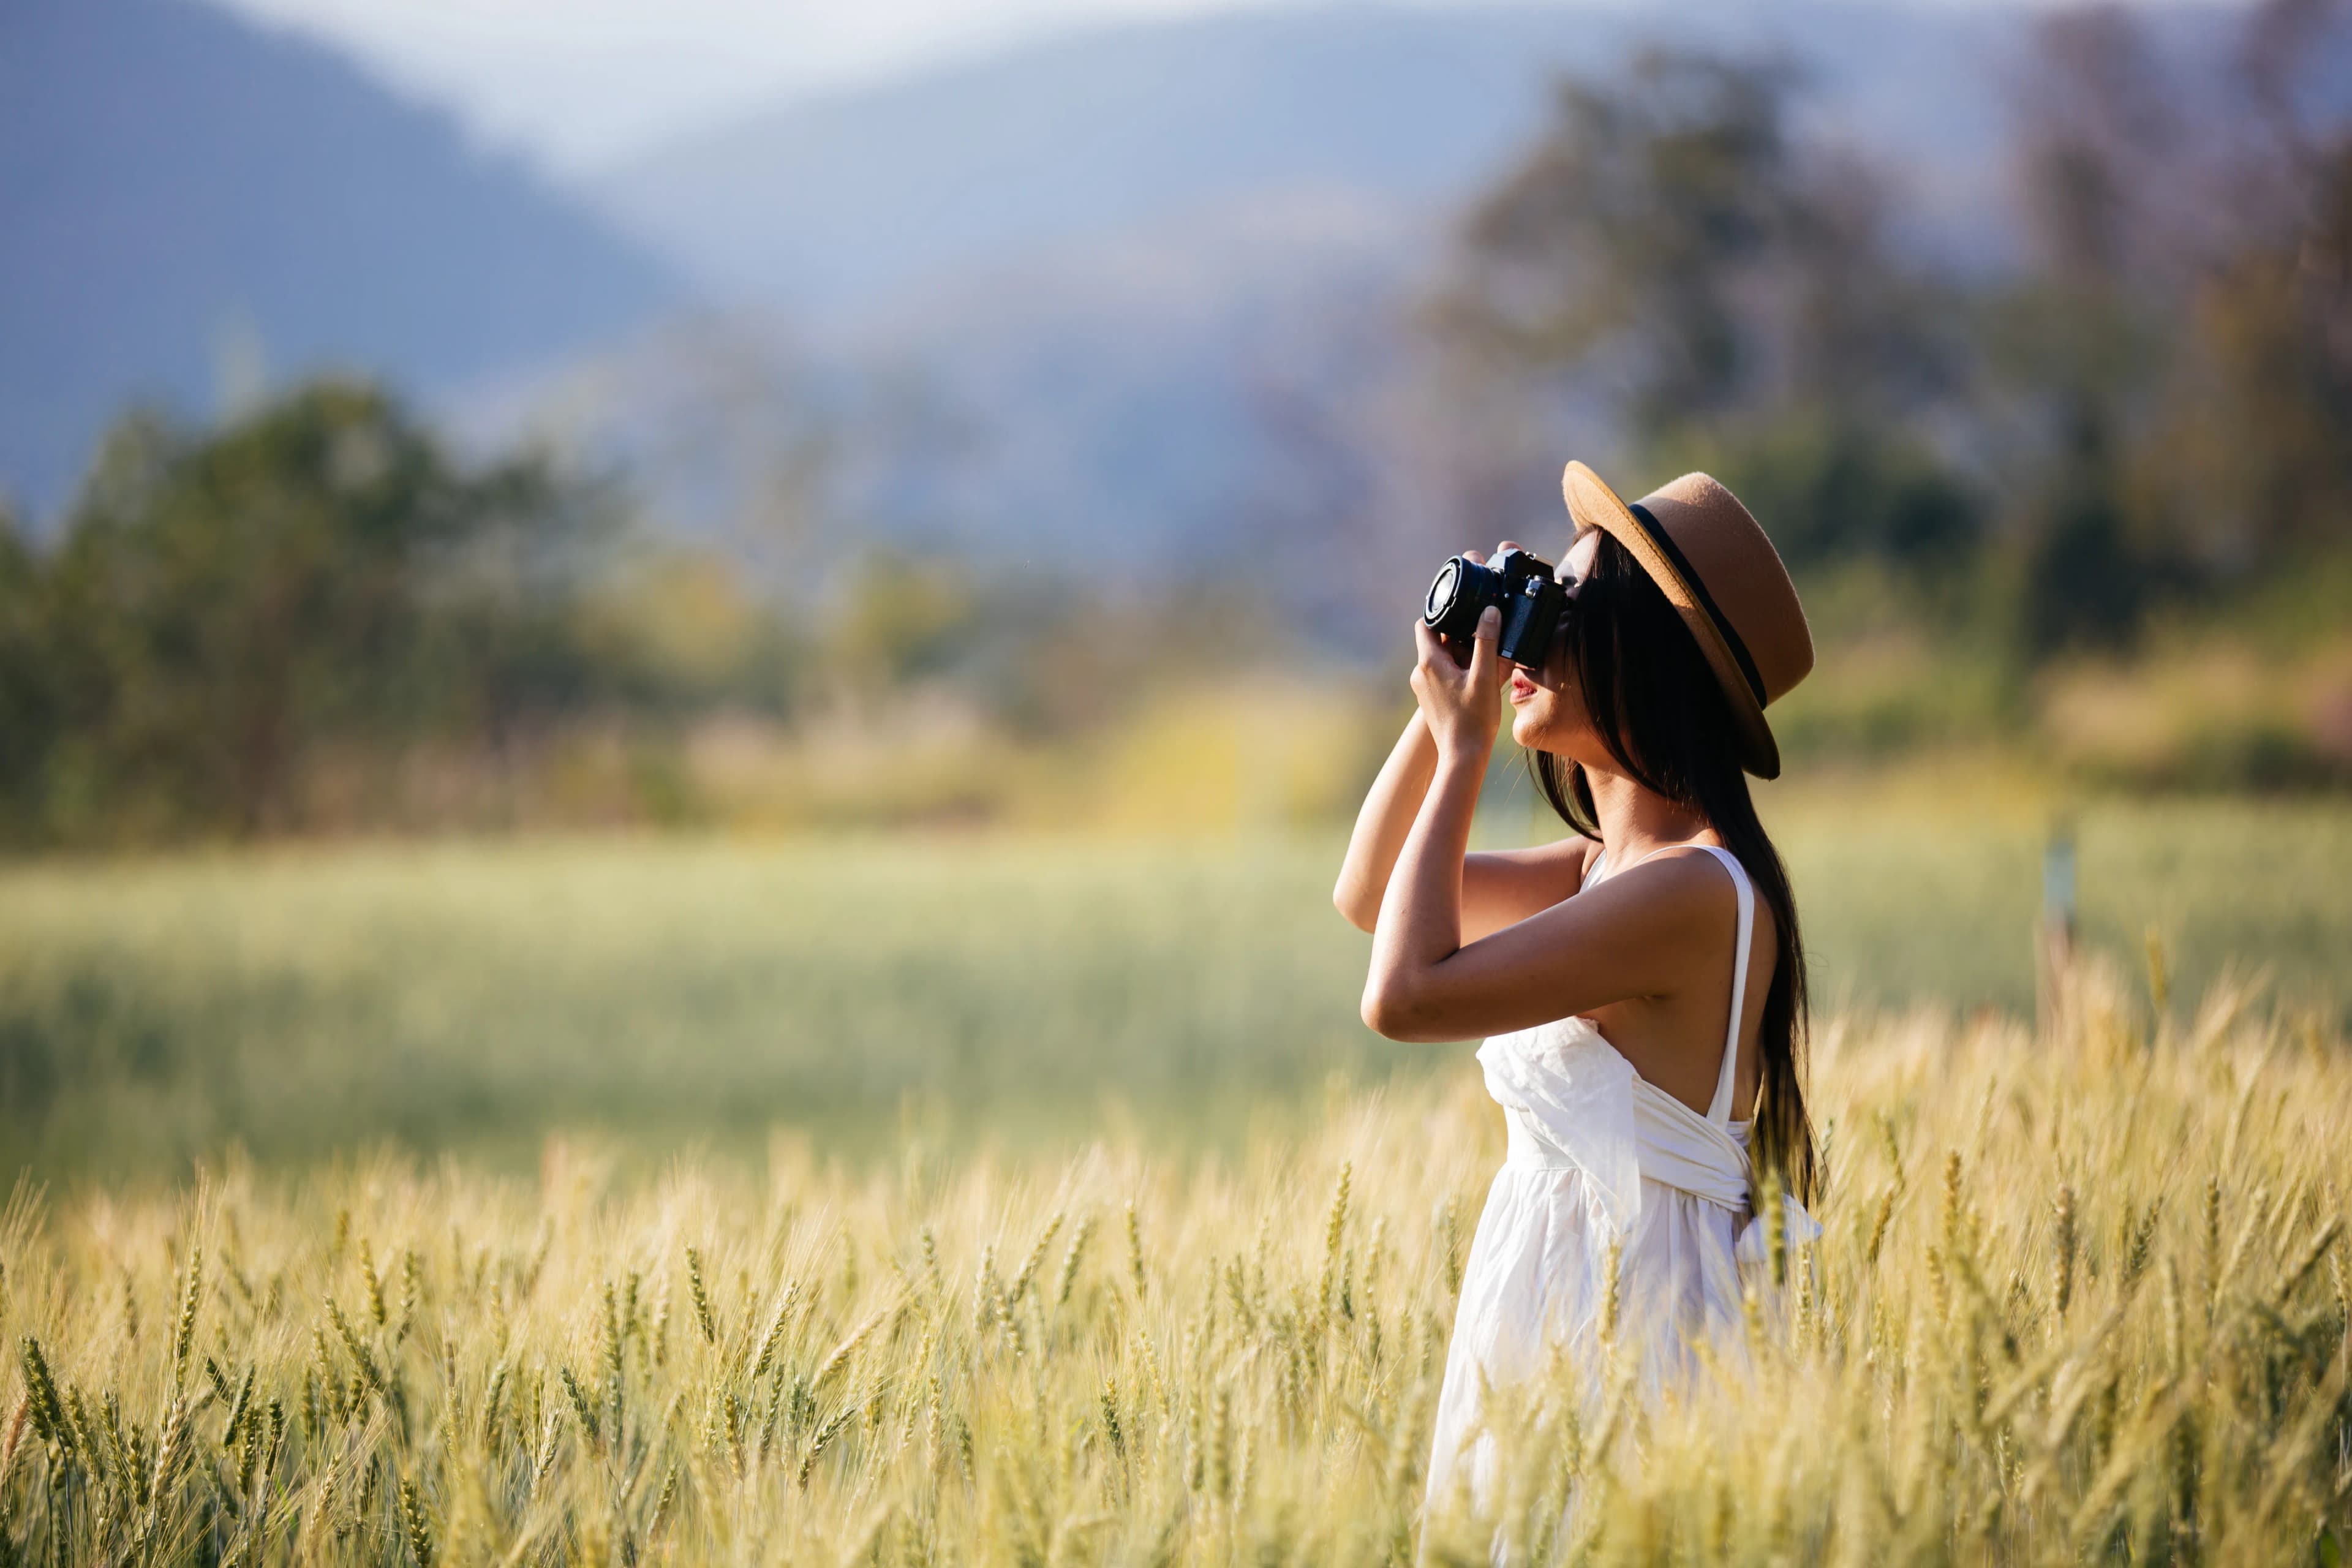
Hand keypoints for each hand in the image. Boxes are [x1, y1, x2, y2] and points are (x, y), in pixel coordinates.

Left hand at [1410, 600, 1507, 762]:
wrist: (1463, 755)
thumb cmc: (1474, 718)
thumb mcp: (1485, 675)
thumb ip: (1487, 641)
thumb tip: (1489, 611)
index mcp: (1429, 662)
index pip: (1425, 623)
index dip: (1443, 615)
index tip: (1465, 616)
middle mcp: (1420, 672)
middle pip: (1437, 641)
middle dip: (1460, 639)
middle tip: (1483, 648)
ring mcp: (1423, 687)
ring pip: (1442, 659)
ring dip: (1462, 657)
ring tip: (1483, 669)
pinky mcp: (1430, 699)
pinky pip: (1443, 675)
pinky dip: (1459, 672)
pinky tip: (1477, 683)